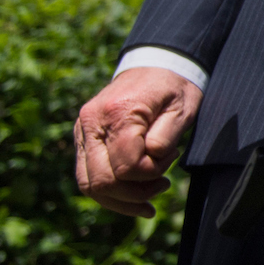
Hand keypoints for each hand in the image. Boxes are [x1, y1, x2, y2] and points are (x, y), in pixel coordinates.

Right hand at [72, 66, 201, 217]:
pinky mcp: (82, 139)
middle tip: (164, 185)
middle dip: (135, 194)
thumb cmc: (173, 86)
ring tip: (150, 195)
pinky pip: (88, 177)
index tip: (171, 158)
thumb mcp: (181, 108)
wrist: (154, 64)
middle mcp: (90, 123)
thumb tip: (149, 160)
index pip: (126, 166)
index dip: (151, 173)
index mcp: (117, 112)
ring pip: (89, 185)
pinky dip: (110, 193)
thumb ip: (164, 137)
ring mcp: (82, 132)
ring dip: (121, 200)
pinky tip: (133, 196)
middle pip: (101, 181)